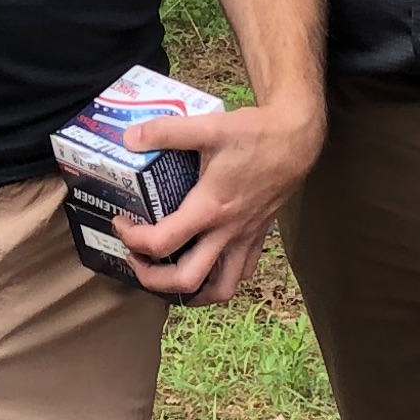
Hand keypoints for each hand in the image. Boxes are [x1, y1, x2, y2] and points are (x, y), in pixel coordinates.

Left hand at [113, 99, 323, 301]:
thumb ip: (166, 131)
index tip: (121, 223)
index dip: (133, 238)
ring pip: (220, 288)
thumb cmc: (255, 134)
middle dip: (153, 279)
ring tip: (168, 277)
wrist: (297, 138)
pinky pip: (241, 273)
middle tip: (136, 259)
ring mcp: (246, 238)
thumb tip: (129, 138)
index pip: (163, 242)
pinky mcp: (259, 236)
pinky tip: (205, 265)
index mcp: (211, 208)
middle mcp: (228, 231)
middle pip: (186, 280)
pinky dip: (219, 279)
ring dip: (190, 292)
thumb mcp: (208, 126)